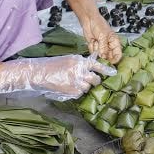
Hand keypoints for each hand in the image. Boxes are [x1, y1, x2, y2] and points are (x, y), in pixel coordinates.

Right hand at [0, 54, 115, 99]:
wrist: (39, 73)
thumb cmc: (52, 65)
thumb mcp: (68, 60)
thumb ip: (80, 63)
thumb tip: (91, 67)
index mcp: (79, 61)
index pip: (97, 65)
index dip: (106, 70)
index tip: (113, 72)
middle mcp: (80, 72)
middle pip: (95, 79)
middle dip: (95, 81)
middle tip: (91, 81)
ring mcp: (76, 83)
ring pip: (87, 88)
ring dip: (83, 87)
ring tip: (73, 82)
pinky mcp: (72, 92)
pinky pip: (79, 94)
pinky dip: (76, 92)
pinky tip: (68, 87)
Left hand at [81, 12, 122, 63]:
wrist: (88, 20)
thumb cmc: (99, 25)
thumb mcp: (103, 36)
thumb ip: (104, 47)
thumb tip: (104, 57)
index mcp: (115, 43)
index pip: (118, 55)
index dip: (115, 60)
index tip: (109, 62)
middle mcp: (109, 47)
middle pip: (108, 58)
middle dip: (103, 55)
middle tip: (99, 48)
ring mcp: (101, 48)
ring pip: (99, 56)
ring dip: (96, 49)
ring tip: (96, 40)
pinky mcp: (94, 48)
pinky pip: (93, 53)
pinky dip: (92, 47)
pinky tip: (92, 40)